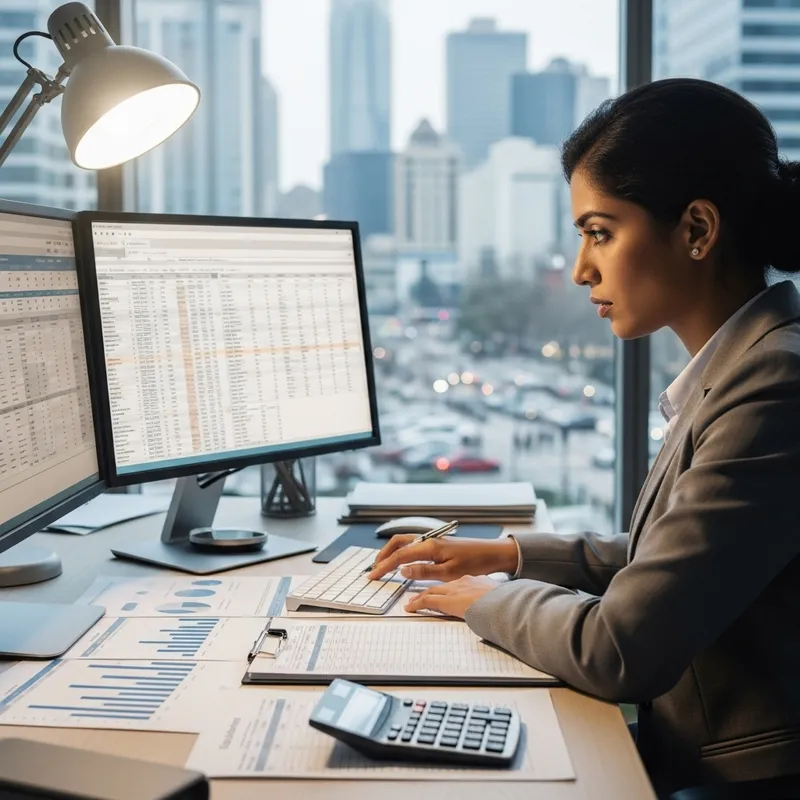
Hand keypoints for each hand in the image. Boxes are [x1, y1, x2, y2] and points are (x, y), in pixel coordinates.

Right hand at [368, 535, 517, 580]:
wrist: (493, 553)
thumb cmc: (474, 563)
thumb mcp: (449, 573)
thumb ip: (424, 571)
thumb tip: (402, 570)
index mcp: (430, 546)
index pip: (400, 555)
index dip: (384, 566)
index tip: (373, 575)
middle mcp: (428, 540)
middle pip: (398, 543)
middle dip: (383, 555)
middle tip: (374, 569)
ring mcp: (433, 540)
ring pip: (405, 541)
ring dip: (391, 552)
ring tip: (383, 564)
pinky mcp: (438, 543)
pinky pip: (414, 544)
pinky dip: (402, 550)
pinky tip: (402, 560)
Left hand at [404, 575, 501, 618]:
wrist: (504, 603)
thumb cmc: (506, 603)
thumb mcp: (501, 599)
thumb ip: (494, 602)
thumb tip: (497, 611)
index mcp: (477, 581)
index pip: (457, 584)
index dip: (447, 589)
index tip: (444, 593)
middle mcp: (464, 582)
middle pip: (442, 587)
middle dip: (431, 591)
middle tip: (421, 596)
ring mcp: (455, 590)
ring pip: (432, 591)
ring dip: (421, 597)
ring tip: (412, 602)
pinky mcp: (447, 600)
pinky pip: (427, 601)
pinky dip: (417, 604)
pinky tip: (410, 608)